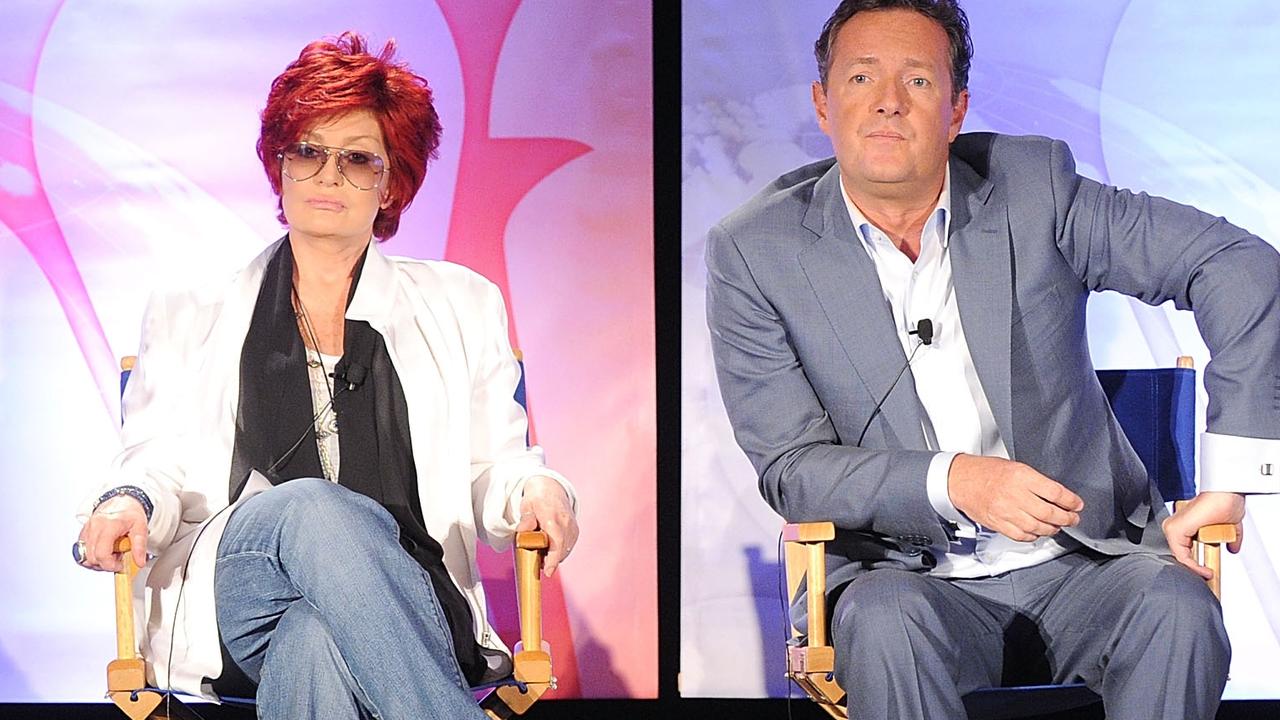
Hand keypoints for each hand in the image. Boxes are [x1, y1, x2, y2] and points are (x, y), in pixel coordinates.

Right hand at [77, 496, 148, 571]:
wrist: (122, 501)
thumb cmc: (130, 513)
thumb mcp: (141, 528)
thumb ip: (140, 546)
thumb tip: (140, 562)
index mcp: (109, 525)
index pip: (102, 553)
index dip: (110, 565)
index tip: (119, 565)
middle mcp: (94, 527)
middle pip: (92, 558)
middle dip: (105, 563)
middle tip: (118, 557)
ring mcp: (86, 530)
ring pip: (84, 557)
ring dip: (98, 561)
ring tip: (111, 553)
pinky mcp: (83, 533)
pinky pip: (81, 552)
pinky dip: (92, 556)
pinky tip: (103, 550)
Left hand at [515, 476, 577, 576]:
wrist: (552, 488)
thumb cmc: (536, 498)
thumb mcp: (526, 505)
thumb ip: (526, 519)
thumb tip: (523, 531)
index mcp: (553, 517)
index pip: (556, 542)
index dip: (553, 559)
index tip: (548, 572)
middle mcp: (566, 523)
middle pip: (561, 550)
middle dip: (550, 560)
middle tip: (538, 563)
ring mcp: (572, 527)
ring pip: (565, 550)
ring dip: (554, 555)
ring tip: (541, 551)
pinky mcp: (575, 531)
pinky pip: (567, 546)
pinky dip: (559, 550)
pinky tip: (549, 547)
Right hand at [948, 454, 1083, 541]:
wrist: (960, 480)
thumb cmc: (985, 471)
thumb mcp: (1015, 467)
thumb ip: (1035, 482)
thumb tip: (1057, 496)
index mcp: (1021, 476)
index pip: (1055, 492)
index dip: (1071, 501)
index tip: (1077, 504)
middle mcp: (1015, 494)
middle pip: (1049, 512)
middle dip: (1066, 518)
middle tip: (1072, 518)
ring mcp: (1006, 511)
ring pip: (1038, 527)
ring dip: (1052, 528)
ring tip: (1057, 525)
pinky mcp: (998, 523)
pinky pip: (1022, 535)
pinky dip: (1034, 536)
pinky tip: (1037, 531)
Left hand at [1162, 491, 1244, 579]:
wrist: (1226, 494)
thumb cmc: (1226, 502)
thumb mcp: (1228, 527)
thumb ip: (1229, 539)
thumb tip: (1232, 549)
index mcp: (1183, 525)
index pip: (1183, 551)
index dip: (1194, 565)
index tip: (1207, 573)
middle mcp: (1174, 526)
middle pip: (1179, 554)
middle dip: (1193, 568)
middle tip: (1207, 576)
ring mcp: (1172, 527)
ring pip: (1179, 557)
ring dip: (1195, 568)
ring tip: (1207, 574)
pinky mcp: (1174, 529)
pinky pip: (1181, 555)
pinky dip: (1193, 566)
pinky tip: (1205, 571)